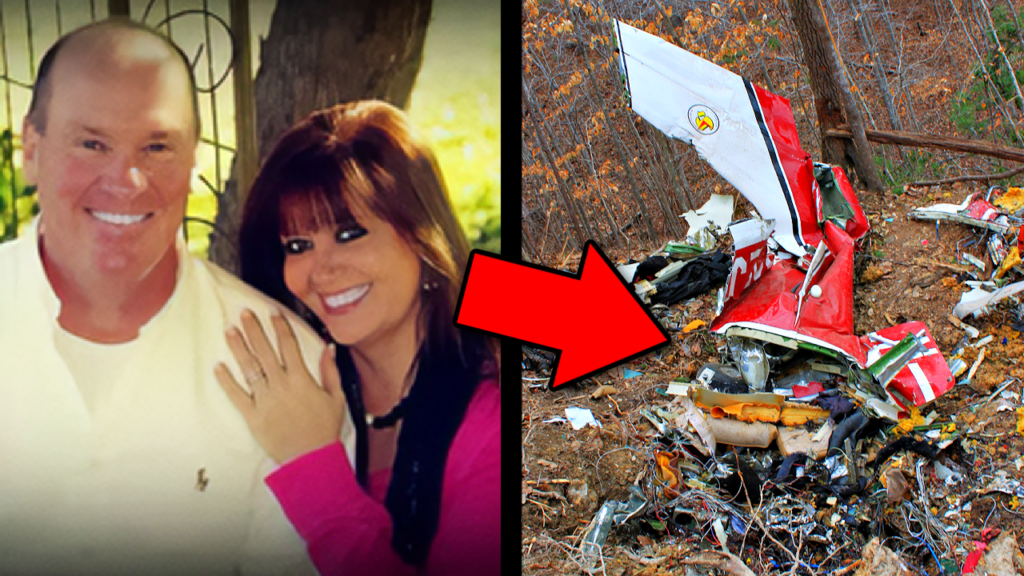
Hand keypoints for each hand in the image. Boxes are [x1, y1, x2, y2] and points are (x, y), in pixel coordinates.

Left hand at [215, 309, 345, 463]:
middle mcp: (281, 386)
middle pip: (265, 351)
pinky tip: (218, 366)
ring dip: (239, 348)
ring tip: (230, 331)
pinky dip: (226, 380)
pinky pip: (237, 395)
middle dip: (254, 330)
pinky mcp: (253, 416)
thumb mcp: (336, 398)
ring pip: (249, 368)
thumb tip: (328, 349)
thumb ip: (331, 372)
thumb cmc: (324, 429)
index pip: (288, 346)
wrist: (310, 458)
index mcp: (301, 380)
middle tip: (244, 313)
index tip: (272, 312)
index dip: (280, 327)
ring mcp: (265, 400)